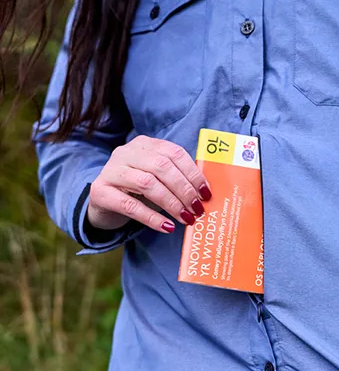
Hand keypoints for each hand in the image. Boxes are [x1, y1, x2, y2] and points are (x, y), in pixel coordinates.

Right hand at [87, 135, 210, 232]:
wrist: (104, 202)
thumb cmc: (139, 190)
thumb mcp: (159, 179)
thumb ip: (178, 179)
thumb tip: (206, 194)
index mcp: (145, 144)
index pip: (174, 153)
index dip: (193, 173)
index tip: (206, 193)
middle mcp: (126, 152)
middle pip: (161, 167)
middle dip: (184, 190)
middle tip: (198, 209)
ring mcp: (111, 171)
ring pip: (147, 184)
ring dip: (172, 203)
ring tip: (187, 218)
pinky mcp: (100, 192)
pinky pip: (130, 205)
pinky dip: (152, 218)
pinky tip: (168, 226)